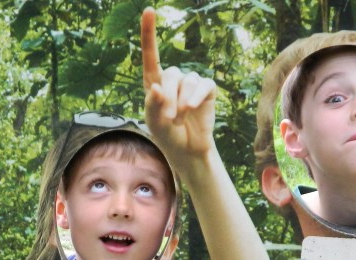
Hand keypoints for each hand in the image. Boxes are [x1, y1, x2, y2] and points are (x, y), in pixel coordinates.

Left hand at [141, 7, 216, 162]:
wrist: (187, 150)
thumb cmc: (167, 135)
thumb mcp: (154, 123)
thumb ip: (152, 105)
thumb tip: (157, 88)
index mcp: (155, 83)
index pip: (151, 55)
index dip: (149, 33)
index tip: (149, 11)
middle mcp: (173, 79)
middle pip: (170, 74)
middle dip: (168, 98)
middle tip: (169, 119)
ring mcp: (191, 83)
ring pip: (186, 81)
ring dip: (182, 103)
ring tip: (180, 120)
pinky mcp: (207, 90)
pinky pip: (202, 86)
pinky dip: (196, 97)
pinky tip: (192, 109)